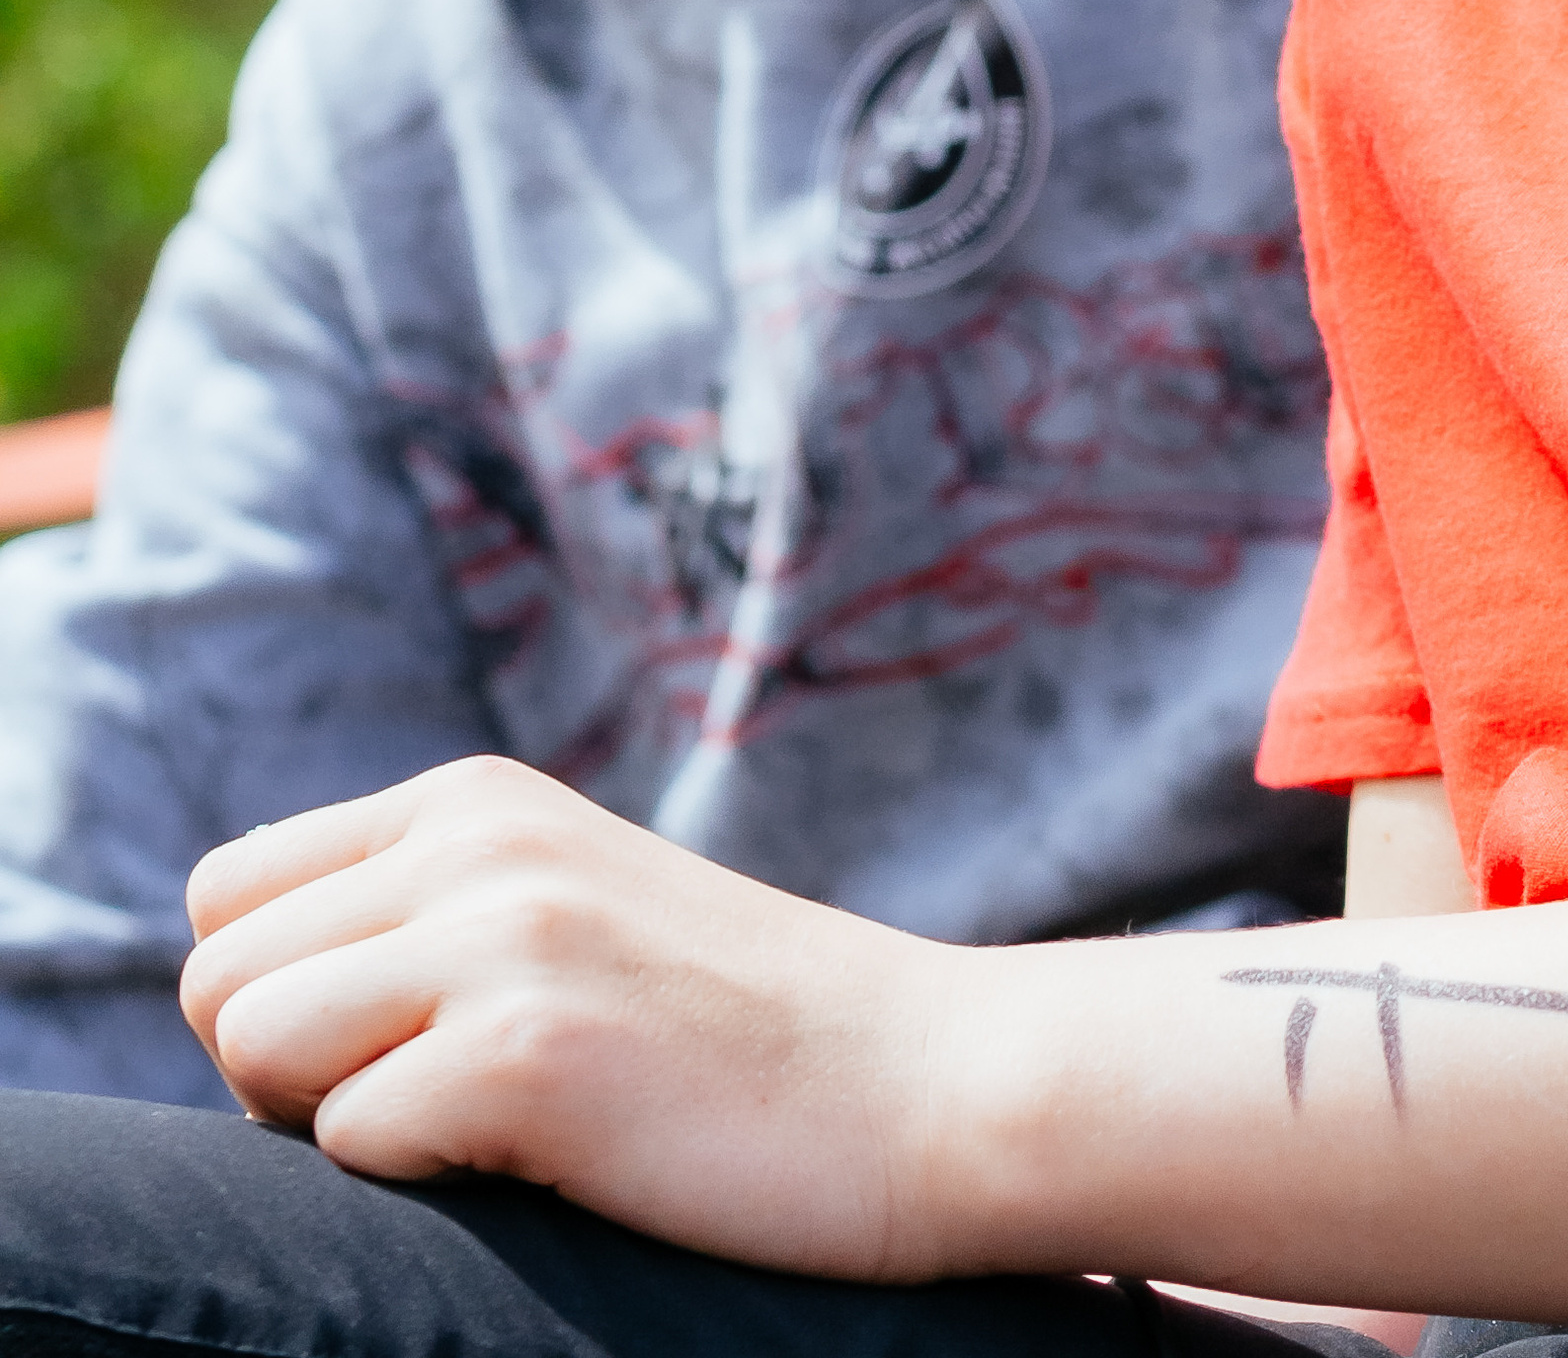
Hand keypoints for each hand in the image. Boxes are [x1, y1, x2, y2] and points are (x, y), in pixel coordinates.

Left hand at [181, 755, 949, 1270]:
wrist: (932, 1084)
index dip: (276, 1000)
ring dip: (333, 1127)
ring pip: (250, 1049)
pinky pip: (348, 1146)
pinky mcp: (528, 1057)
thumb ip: (431, 911)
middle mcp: (475, 842)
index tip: (386, 1056)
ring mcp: (502, 939)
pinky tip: (547, 1161)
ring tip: (476, 1135)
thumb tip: (239, 1009)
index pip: (229, 892)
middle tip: (428, 1115)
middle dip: (281, 1077)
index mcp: (477, 798)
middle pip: (216, 978)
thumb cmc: (746, 1035)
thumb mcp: (570, 908)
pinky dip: (423, 1187)